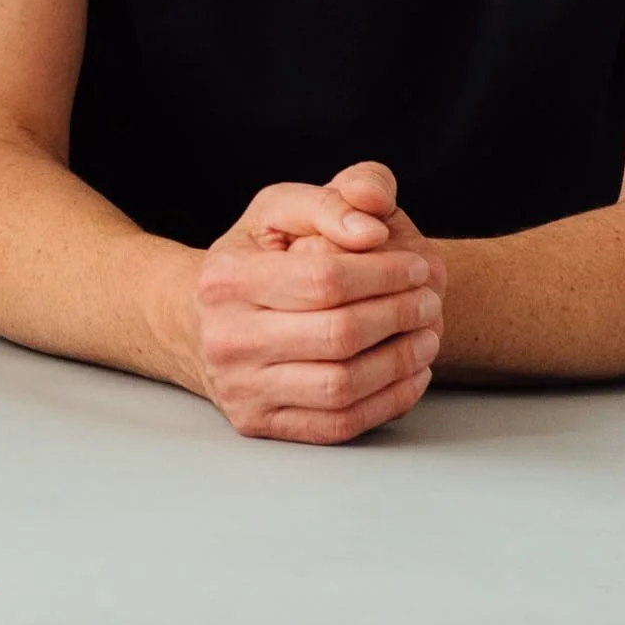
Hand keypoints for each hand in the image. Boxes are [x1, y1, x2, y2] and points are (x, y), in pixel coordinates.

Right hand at [190, 161, 445, 443]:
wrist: (195, 321)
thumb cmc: (251, 259)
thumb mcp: (278, 210)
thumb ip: (331, 201)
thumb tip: (372, 228)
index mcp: (227, 278)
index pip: (324, 279)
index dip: (384, 274)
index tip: (417, 267)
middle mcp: (226, 337)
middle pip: (337, 335)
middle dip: (398, 316)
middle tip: (430, 301)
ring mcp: (240, 387)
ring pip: (341, 386)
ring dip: (400, 362)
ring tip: (427, 335)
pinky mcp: (257, 423)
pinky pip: (337, 424)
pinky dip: (387, 401)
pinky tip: (410, 374)